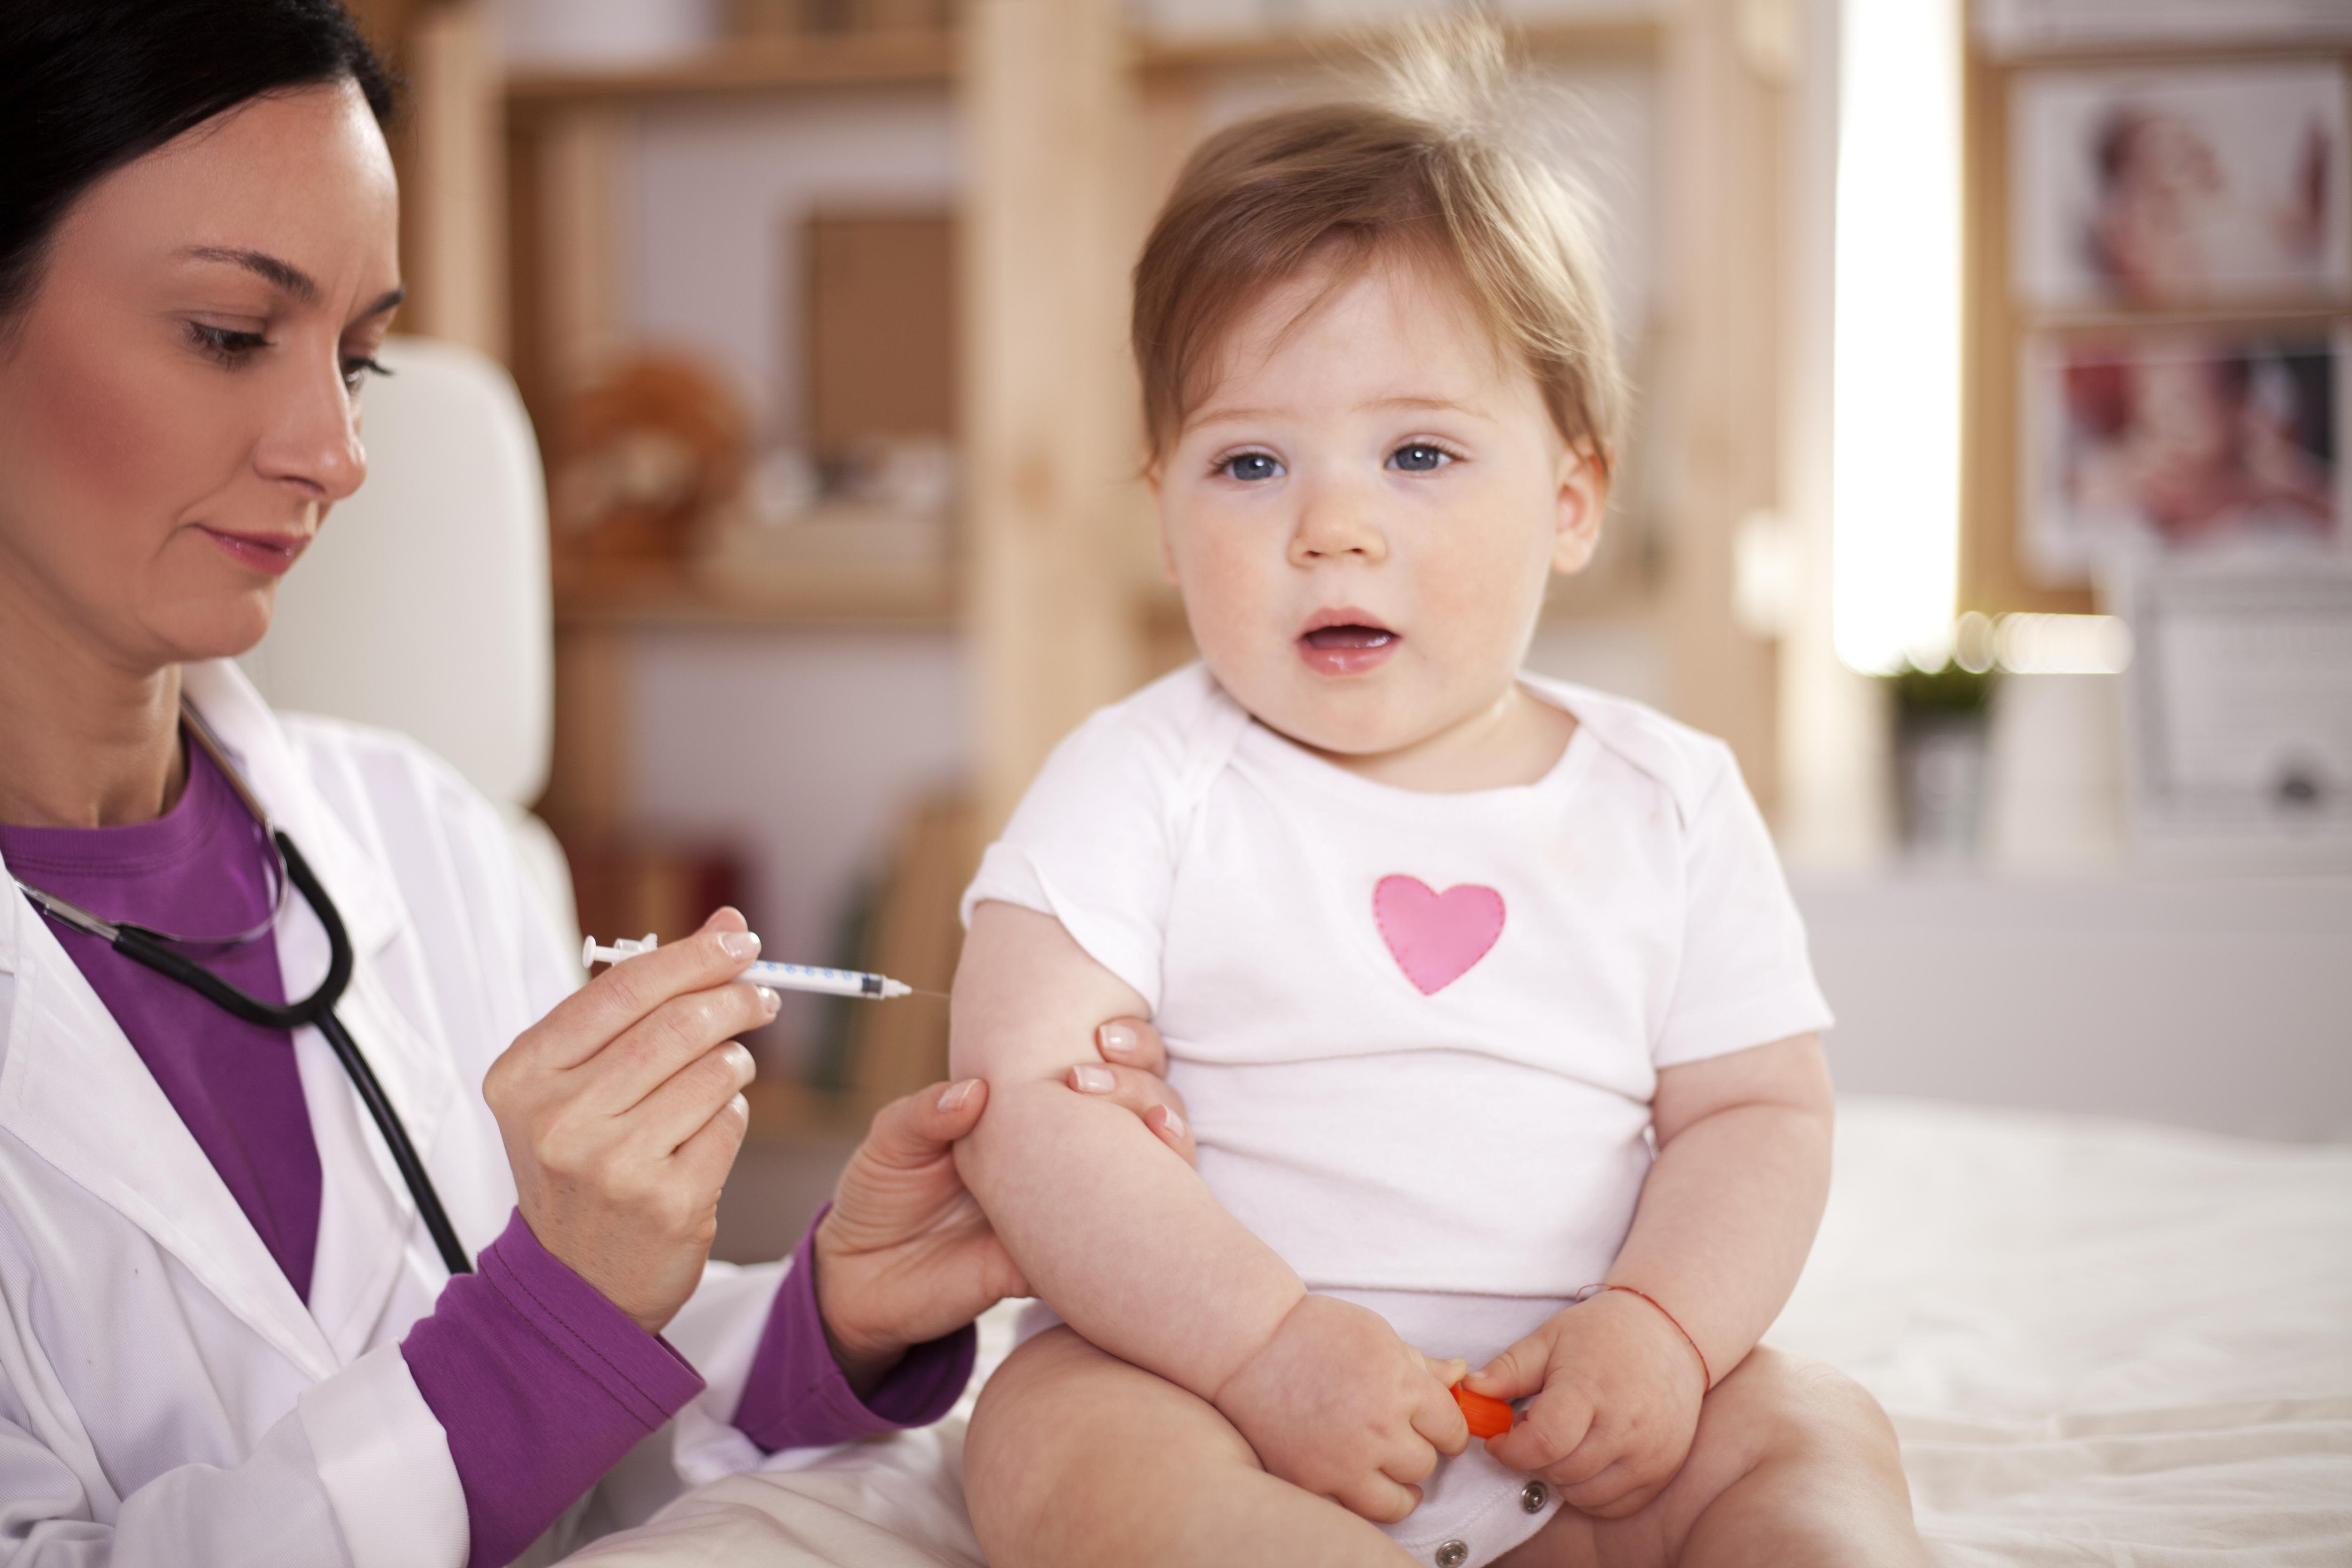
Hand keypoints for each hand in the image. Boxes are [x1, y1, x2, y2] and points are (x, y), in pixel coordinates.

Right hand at [484, 908, 768, 1334]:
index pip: (624, 988)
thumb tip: (727, 923)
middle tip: (762, 996)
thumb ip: (644, 999)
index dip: (694, 956)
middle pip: (677, 1024)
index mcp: (524, 1075)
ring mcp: (611, 1165)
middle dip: (734, 999)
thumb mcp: (581, 1079)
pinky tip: (710, 1126)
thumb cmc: (583, 1163)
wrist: (577, 1283)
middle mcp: (559, 1119)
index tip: (742, 940)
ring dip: (735, 1063)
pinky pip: (730, 1124)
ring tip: (726, 1072)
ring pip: (713, 1072)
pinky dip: (733, 1114)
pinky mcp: (666, 1201)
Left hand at [816, 1019, 1194, 1392]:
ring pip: (1147, 1167)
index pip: (1096, 1065)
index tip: (1105, 1035)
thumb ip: (925, 1113)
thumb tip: (975, 1091)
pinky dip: (1144, 1220)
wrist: (863, 1279)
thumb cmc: (881, 1192)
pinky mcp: (1058, 1260)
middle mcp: (1062, 1152)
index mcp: (1029, 1111)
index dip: (1123, 1046)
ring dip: (1164, 1142)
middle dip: (1146, 1082)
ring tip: (1154, 1129)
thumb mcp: (890, 1141)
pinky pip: (1115, 1242)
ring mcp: (1068, 1205)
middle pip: (1139, 1106)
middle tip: (1098, 1080)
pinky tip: (1147, 1202)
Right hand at [1213, 1294, 1468, 1523]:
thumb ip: (1421, 1364)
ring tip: (1392, 1476)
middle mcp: (1376, 1428)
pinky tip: (1356, 1479)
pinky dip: (1358, 1497)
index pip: (1451, 1429)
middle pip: (1424, 1464)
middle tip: (1404, 1440)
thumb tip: (1460, 1377)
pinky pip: (1352, 1510)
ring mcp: (1342, 1461)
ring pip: (1397, 1501)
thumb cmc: (1311, 1331)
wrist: (1247, 1345)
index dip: (1449, 1429)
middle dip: (1419, 1451)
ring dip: (1399, 1488)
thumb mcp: (1377, 1334)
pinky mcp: (1310, 1481)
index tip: (1440, 1430)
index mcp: (1398, 1385)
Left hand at [1464, 1288, 1708, 1517]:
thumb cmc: (1604, 1333)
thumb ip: (1508, 1369)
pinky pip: (1614, 1504)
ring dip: (1560, 1476)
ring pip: (1584, 1494)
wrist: (1670, 1334)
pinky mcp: (1662, 1470)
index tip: (1500, 1439)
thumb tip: (1470, 1390)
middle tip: (1532, 1431)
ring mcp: (1649, 1452)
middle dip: (1533, 1459)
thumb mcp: (1549, 1338)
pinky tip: (1586, 1457)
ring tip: (1562, 1440)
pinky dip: (1590, 1491)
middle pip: (1561, 1471)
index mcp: (1591, 1387)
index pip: (1544, 1442)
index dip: (1511, 1449)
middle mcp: (1625, 1425)